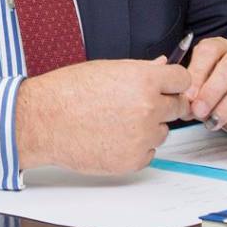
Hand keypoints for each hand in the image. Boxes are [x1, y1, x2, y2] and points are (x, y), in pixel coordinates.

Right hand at [15, 58, 190, 174]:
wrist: (43, 121)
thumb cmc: (68, 92)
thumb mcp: (107, 70)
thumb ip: (140, 70)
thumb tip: (162, 66)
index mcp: (143, 80)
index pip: (183, 80)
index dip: (174, 84)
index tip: (168, 87)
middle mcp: (148, 107)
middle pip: (178, 107)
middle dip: (164, 105)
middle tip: (140, 106)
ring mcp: (142, 136)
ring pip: (162, 132)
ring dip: (149, 128)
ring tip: (117, 123)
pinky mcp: (133, 160)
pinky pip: (148, 153)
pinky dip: (136, 148)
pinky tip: (113, 138)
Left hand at [183, 36, 226, 136]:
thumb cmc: (216, 89)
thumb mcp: (199, 86)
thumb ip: (189, 92)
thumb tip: (180, 104)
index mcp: (219, 48)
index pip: (209, 51)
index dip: (197, 73)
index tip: (188, 96)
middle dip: (213, 90)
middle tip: (199, 111)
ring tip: (214, 123)